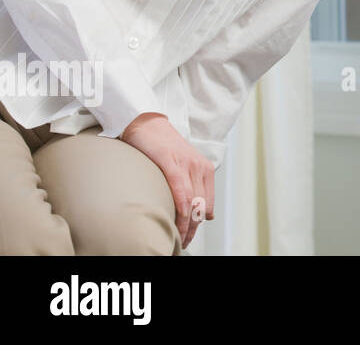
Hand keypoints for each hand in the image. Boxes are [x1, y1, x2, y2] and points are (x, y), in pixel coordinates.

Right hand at [119, 112, 214, 249]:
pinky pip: (180, 188)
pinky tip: (179, 218)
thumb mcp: (183, 166)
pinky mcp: (170, 161)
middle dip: (193, 228)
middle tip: (184, 243)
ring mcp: (186, 164)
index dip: (200, 223)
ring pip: (192, 200)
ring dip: (187, 223)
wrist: (146, 123)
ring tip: (180, 238)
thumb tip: (206, 214)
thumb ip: (194, 187)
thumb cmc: (161, 146)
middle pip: (200, 205)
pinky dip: (182, 205)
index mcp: (205, 169)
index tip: (190, 237)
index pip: (207, 203)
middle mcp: (199, 167)